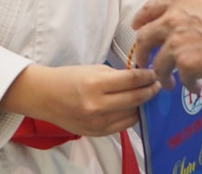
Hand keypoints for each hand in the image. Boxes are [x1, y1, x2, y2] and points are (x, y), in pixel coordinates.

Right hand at [1, 64, 158, 136]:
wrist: (45, 97)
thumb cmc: (68, 78)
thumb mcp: (93, 69)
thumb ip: (116, 75)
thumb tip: (140, 78)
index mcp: (95, 85)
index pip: (131, 80)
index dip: (147, 76)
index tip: (154, 73)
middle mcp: (96, 106)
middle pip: (135, 98)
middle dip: (150, 90)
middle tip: (157, 84)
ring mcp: (97, 122)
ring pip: (132, 115)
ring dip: (142, 105)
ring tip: (147, 95)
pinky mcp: (96, 133)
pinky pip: (122, 126)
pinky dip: (131, 116)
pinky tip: (134, 108)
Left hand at [132, 0, 201, 91]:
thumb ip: (188, 7)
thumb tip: (183, 15)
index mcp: (177, 2)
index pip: (148, 10)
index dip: (140, 21)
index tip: (137, 28)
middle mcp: (172, 21)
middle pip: (144, 40)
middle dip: (142, 54)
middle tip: (145, 62)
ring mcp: (177, 43)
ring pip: (158, 65)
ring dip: (162, 76)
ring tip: (168, 83)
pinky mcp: (187, 64)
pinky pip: (180, 79)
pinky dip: (187, 84)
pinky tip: (195, 85)